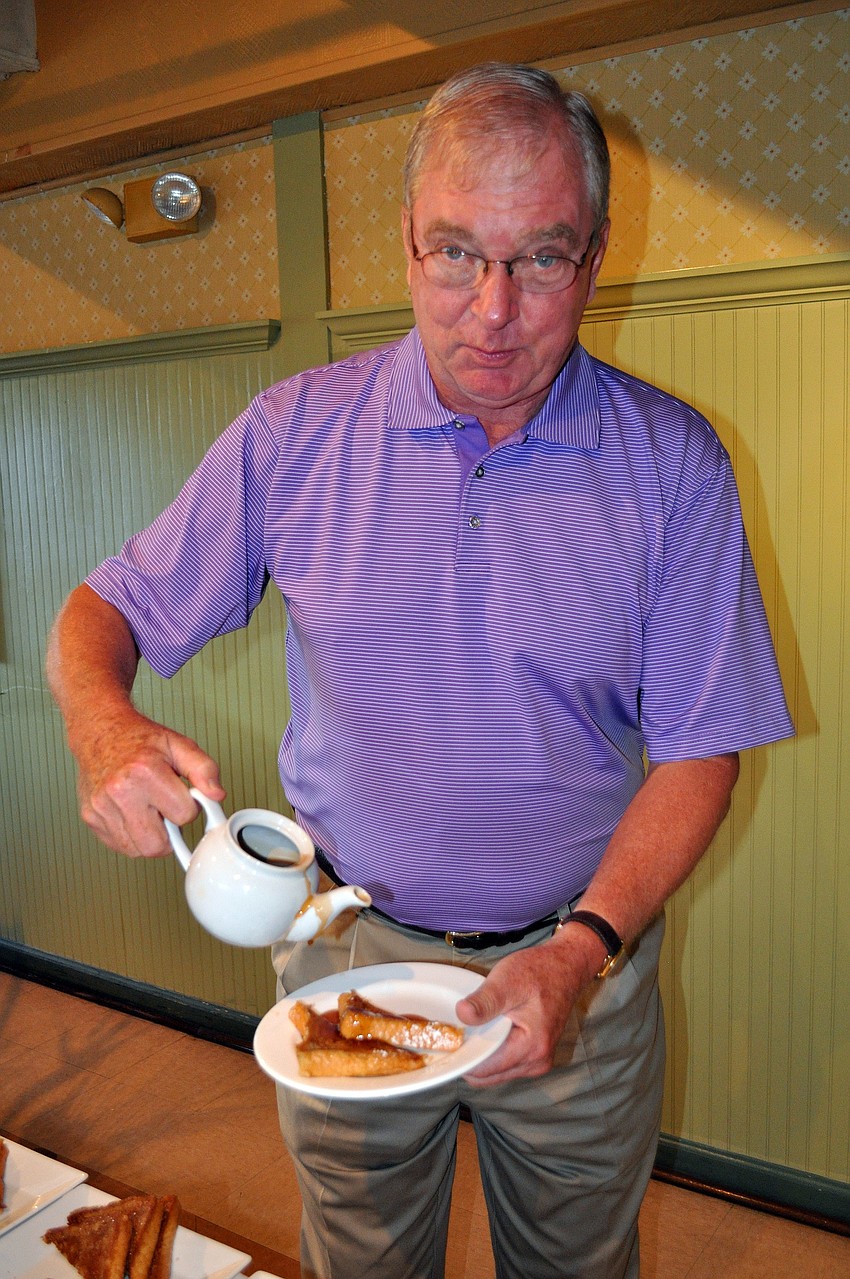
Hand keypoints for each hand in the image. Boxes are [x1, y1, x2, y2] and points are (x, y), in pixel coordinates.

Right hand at [75, 707, 224, 857]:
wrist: (101, 731)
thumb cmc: (140, 740)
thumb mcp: (180, 745)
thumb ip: (204, 769)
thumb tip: (216, 795)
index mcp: (145, 772)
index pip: (184, 816)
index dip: (187, 807)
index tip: (179, 794)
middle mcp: (119, 791)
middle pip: (157, 844)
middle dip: (168, 832)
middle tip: (164, 809)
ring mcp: (101, 807)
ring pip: (137, 850)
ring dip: (149, 836)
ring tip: (148, 810)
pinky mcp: (90, 817)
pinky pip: (120, 846)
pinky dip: (131, 836)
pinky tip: (132, 814)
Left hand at [456, 928, 603, 1085]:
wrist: (565, 966)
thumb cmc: (540, 971)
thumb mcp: (507, 980)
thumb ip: (484, 1001)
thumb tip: (462, 1015)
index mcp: (532, 1047)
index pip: (485, 1069)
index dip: (463, 1056)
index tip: (446, 1042)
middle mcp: (537, 1062)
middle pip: (489, 1076)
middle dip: (471, 1058)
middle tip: (456, 1033)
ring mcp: (538, 1061)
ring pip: (496, 1072)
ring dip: (482, 1056)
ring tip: (472, 1030)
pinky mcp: (535, 1056)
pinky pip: (505, 1064)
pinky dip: (492, 1053)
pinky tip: (486, 1033)